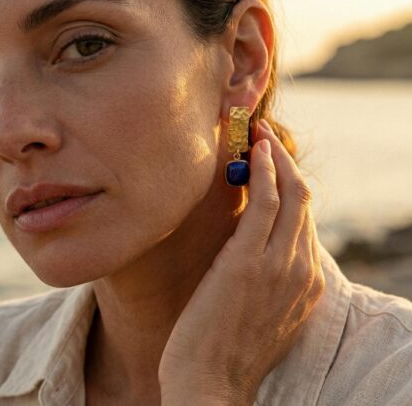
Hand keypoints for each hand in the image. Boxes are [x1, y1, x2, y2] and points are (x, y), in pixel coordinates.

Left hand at [159, 119, 325, 405]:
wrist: (209, 384)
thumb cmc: (225, 348)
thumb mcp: (259, 311)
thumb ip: (268, 278)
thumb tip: (254, 247)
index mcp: (306, 283)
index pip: (305, 221)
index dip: (290, 187)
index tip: (273, 166)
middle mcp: (302, 269)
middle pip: (305, 200)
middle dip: (287, 163)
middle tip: (267, 138)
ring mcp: (279, 263)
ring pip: (291, 194)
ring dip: (277, 158)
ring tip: (260, 135)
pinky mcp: (250, 260)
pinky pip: (267, 203)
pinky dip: (264, 172)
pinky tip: (255, 152)